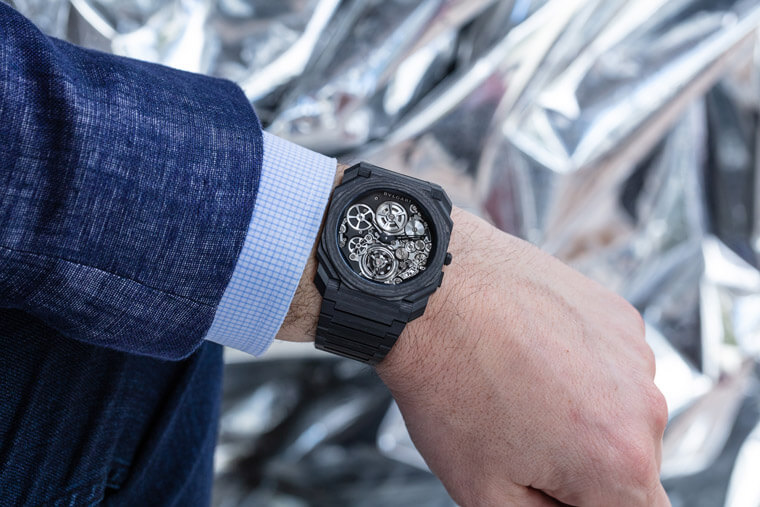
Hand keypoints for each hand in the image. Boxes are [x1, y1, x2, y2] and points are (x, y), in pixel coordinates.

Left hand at [376, 208, 668, 505]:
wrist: (431, 292)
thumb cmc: (449, 379)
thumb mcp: (484, 492)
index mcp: (618, 461)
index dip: (588, 506)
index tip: (556, 490)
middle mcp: (642, 404)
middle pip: (629, 465)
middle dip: (582, 465)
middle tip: (522, 440)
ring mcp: (633, 351)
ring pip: (619, 410)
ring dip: (582, 413)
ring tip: (518, 390)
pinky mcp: (617, 315)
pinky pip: (610, 362)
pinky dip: (579, 367)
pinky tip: (529, 356)